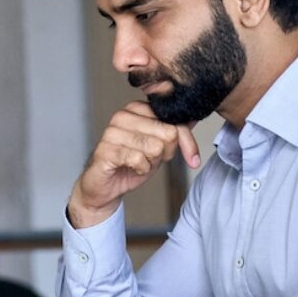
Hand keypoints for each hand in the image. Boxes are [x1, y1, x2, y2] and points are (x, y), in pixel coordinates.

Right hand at [67, 101, 199, 227]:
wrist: (104, 187)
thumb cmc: (130, 165)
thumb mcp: (159, 148)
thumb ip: (174, 132)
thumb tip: (193, 119)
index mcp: (136, 110)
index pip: (173, 119)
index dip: (187, 141)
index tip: (192, 158)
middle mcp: (123, 116)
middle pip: (167, 133)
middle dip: (166, 153)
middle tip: (152, 160)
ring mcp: (112, 132)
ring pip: (154, 147)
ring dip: (151, 162)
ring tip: (139, 163)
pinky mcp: (106, 149)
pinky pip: (138, 159)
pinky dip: (141, 169)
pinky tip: (131, 168)